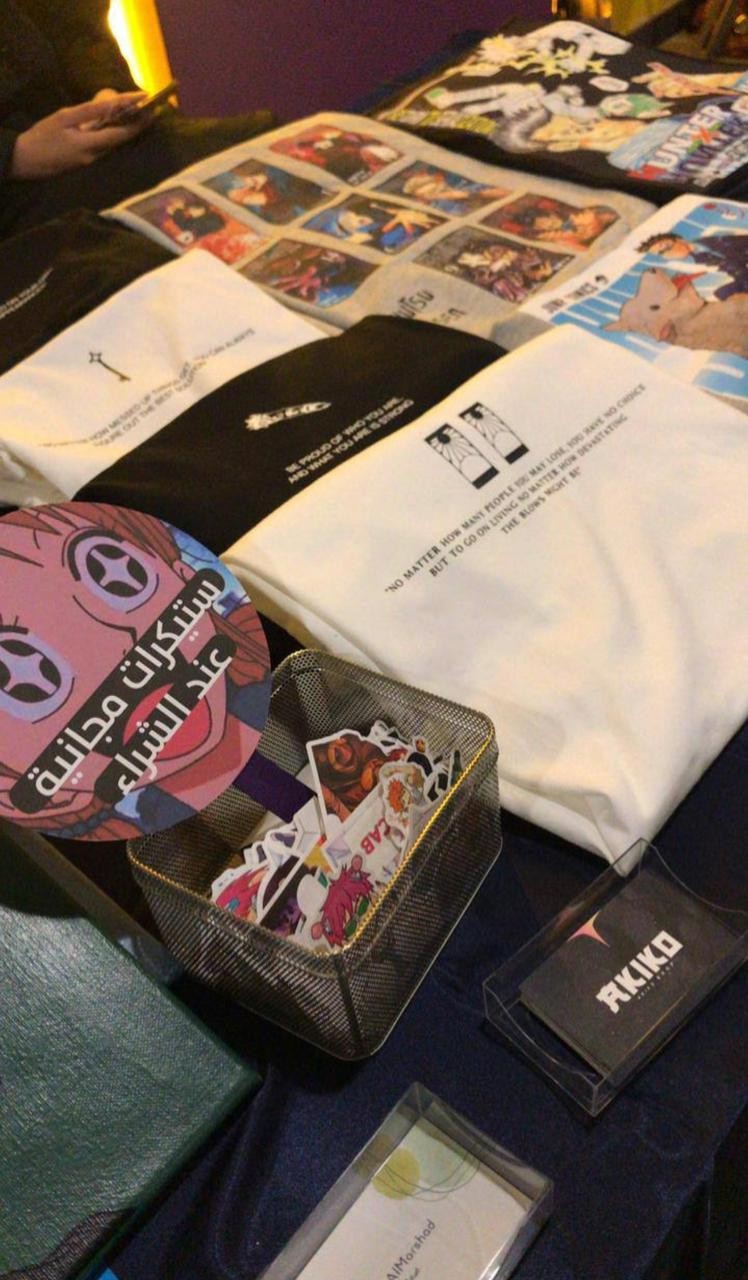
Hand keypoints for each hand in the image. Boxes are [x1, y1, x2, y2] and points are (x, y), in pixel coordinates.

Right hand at [11, 94, 148, 178]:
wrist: (26, 160)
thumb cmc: (43, 136)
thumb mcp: (65, 118)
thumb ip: (89, 112)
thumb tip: (111, 104)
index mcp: (90, 145)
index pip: (120, 133)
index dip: (137, 120)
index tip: (148, 105)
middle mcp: (95, 157)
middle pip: (122, 141)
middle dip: (138, 126)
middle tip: (152, 111)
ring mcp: (91, 162)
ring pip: (114, 145)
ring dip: (128, 131)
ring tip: (140, 115)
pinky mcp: (86, 162)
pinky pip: (105, 147)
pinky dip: (114, 136)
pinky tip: (118, 126)